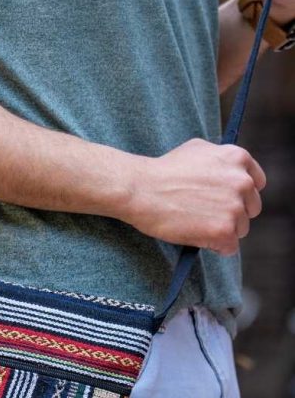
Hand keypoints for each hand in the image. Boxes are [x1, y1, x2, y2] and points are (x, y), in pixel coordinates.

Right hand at [125, 138, 266, 256]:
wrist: (142, 190)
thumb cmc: (162, 171)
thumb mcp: (197, 150)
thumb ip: (221, 160)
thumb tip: (231, 172)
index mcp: (238, 158)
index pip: (256, 184)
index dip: (239, 195)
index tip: (224, 202)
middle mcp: (242, 182)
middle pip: (250, 209)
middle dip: (232, 214)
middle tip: (205, 215)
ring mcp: (234, 207)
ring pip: (240, 229)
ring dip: (221, 231)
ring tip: (196, 224)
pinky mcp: (224, 230)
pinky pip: (229, 247)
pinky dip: (214, 247)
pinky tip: (197, 237)